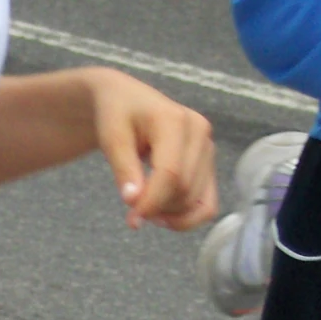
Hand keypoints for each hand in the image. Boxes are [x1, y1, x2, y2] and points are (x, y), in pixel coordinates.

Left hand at [87, 70, 217, 231]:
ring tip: (145, 208)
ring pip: (197, 200)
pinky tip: (164, 216)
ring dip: (171, 214)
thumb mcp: (111, 136)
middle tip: (132, 214)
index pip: (171, 173)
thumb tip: (134, 201)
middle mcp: (199, 131)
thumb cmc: (117, 114)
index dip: (152, 202)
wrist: (127, 100)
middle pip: (185, 189)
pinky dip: (188, 217)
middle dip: (158, 209)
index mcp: (174, 120)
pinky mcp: (209, 163)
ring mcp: (208, 147)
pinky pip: (208, 203)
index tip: (132, 219)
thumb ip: (123, 168)